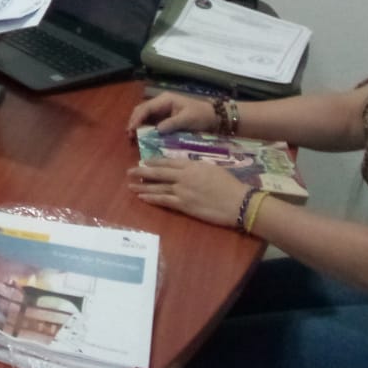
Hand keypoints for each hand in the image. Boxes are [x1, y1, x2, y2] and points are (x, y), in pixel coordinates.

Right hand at [125, 92, 218, 136]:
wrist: (214, 116)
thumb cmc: (201, 115)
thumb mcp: (187, 119)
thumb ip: (171, 123)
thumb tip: (157, 130)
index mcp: (165, 99)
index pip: (147, 108)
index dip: (137, 118)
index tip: (131, 129)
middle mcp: (161, 102)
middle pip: (142, 110)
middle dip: (134, 121)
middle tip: (129, 135)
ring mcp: (163, 109)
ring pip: (145, 115)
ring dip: (138, 124)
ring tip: (133, 136)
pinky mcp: (166, 116)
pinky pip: (152, 120)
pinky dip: (145, 127)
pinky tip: (142, 135)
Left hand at [128, 156, 250, 228]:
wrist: (238, 202)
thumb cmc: (229, 184)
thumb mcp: (212, 168)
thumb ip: (195, 167)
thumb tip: (184, 167)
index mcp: (191, 166)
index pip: (168, 162)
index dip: (154, 162)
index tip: (144, 161)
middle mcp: (183, 177)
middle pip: (158, 173)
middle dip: (142, 172)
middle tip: (129, 171)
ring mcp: (182, 191)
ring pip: (158, 187)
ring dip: (143, 186)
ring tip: (130, 185)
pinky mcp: (184, 205)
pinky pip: (164, 200)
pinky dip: (151, 198)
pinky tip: (142, 197)